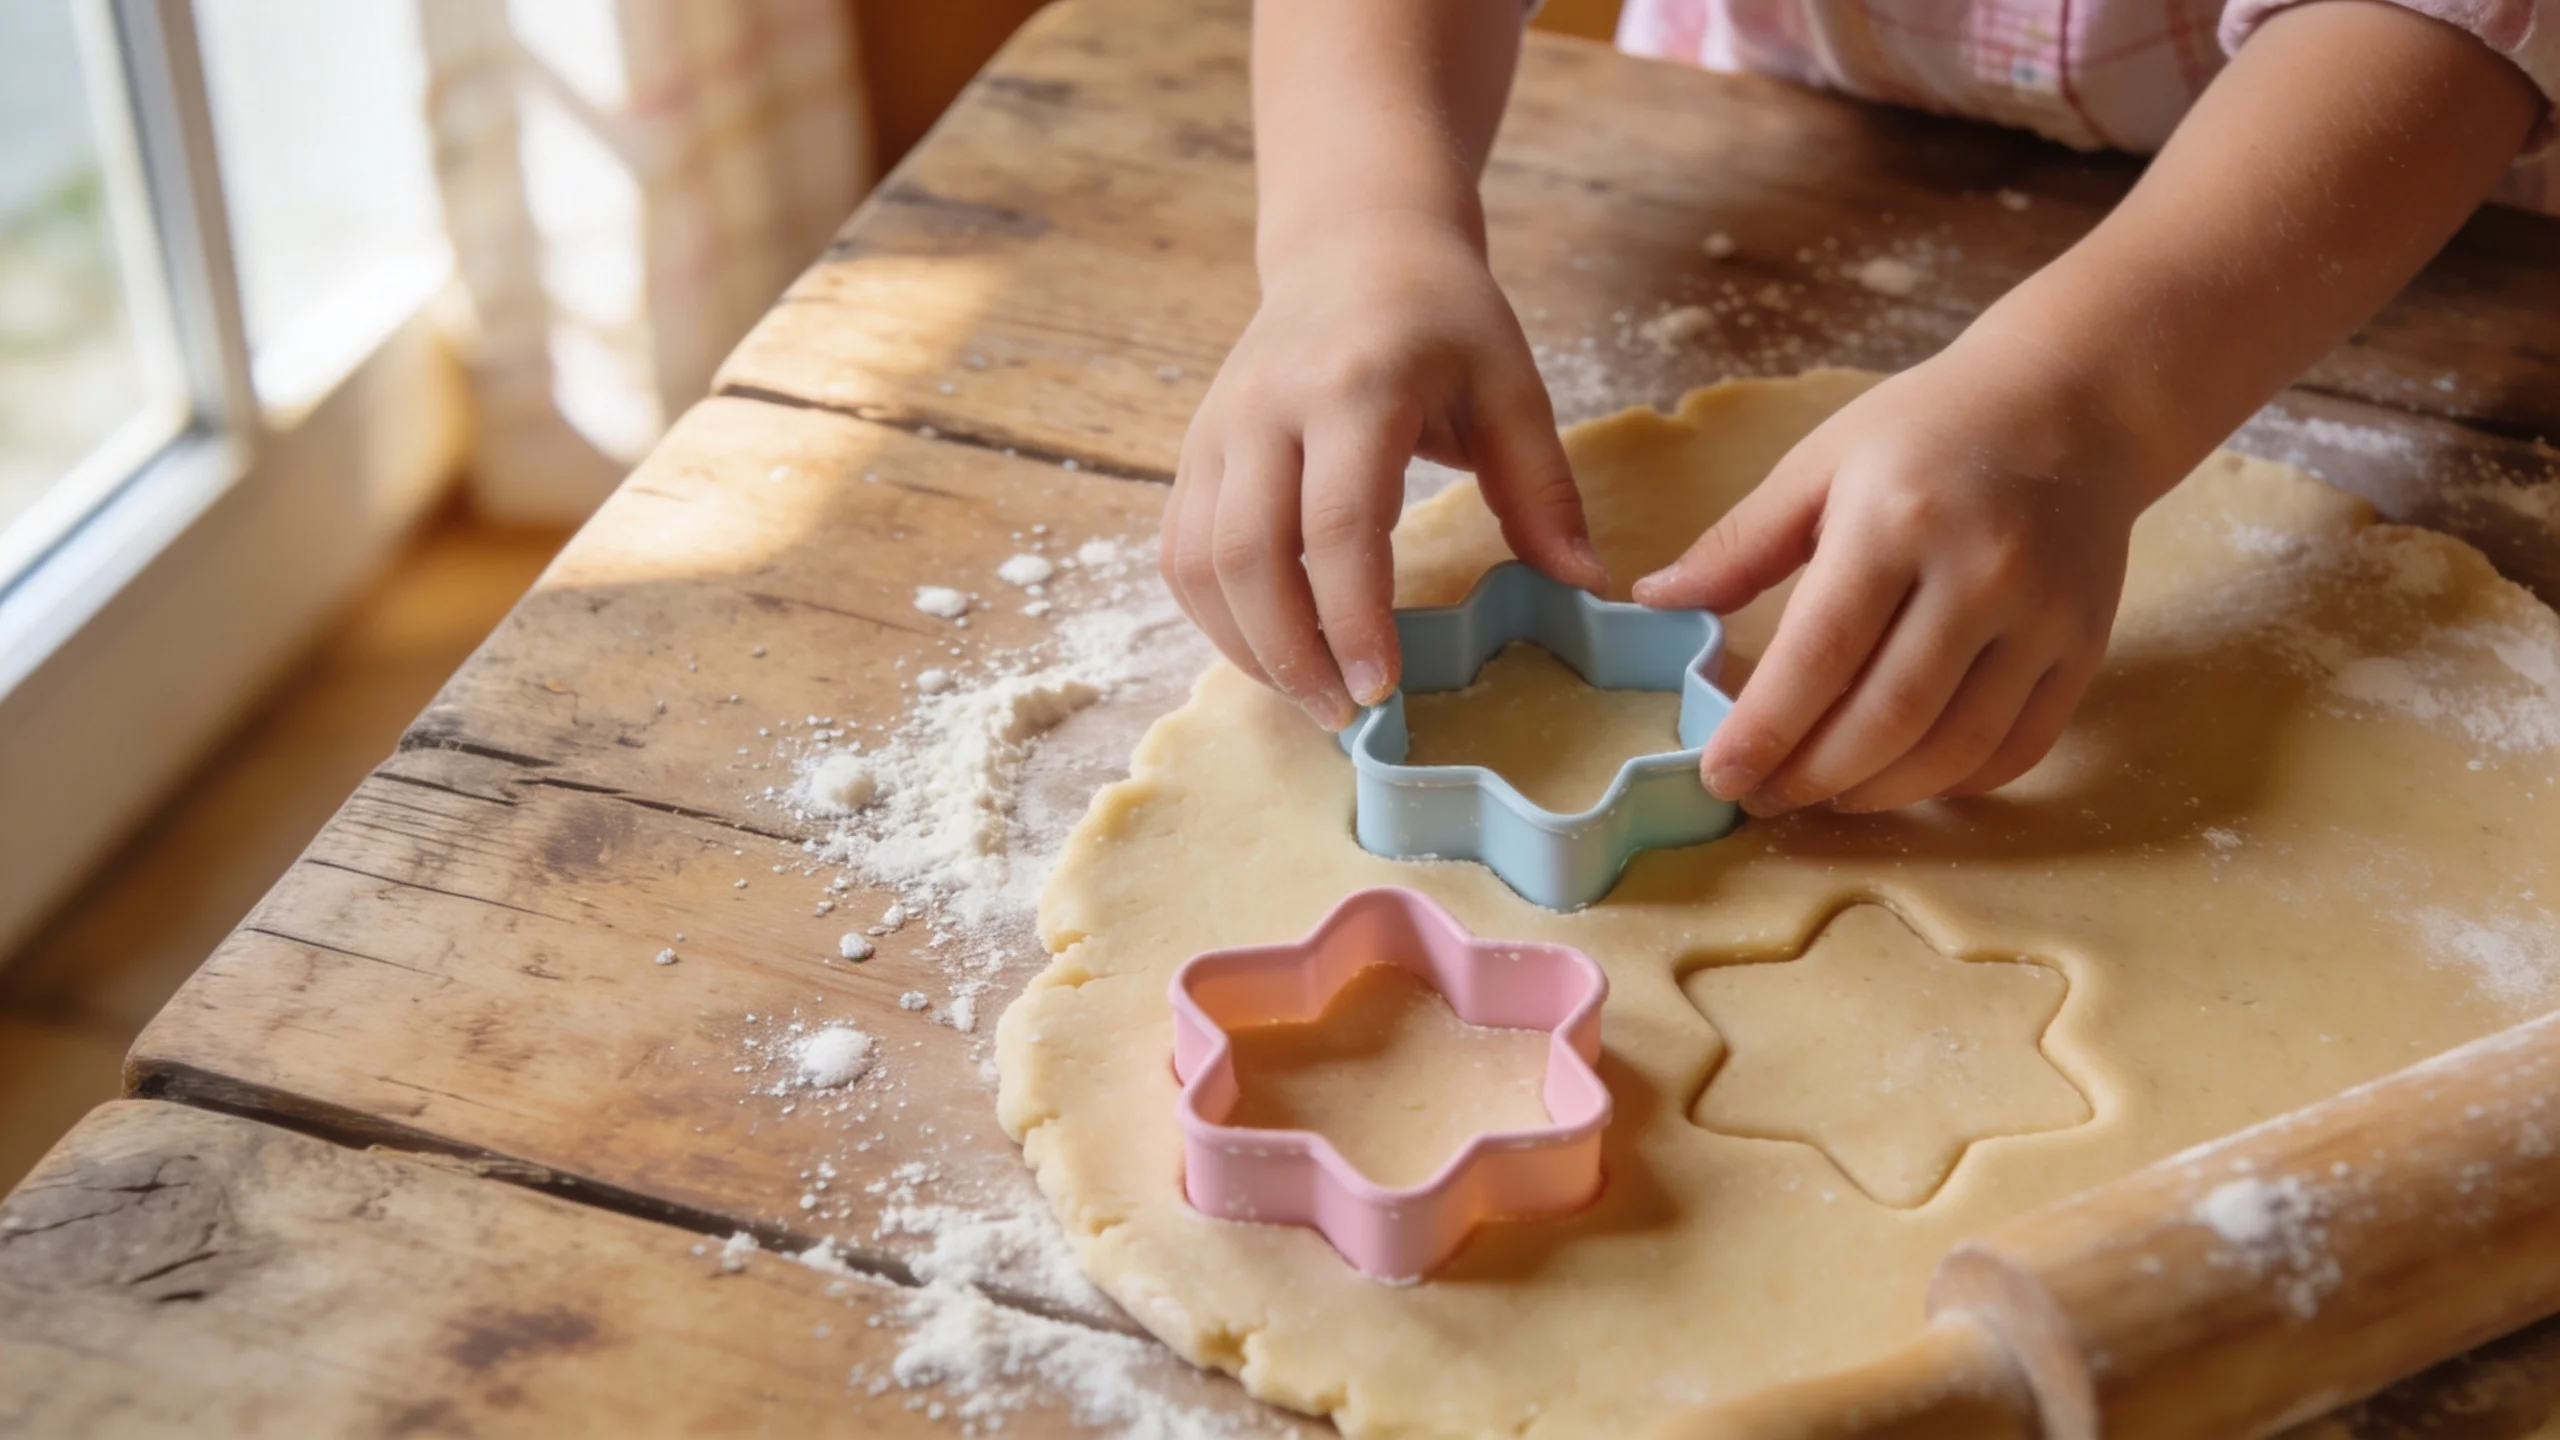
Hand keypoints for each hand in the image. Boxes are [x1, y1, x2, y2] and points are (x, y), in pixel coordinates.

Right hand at [1161, 210, 1607, 729]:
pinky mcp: (1193, 452)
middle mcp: (1267, 408)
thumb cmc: (1442, 317)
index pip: (1337, 522)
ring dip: (1244, 646)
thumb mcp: (1511, 384)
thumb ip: (1543, 488)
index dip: (1353, 616)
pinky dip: (1214, 616)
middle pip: (1248, 556)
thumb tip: (1585, 585)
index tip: (1380, 689)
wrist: (1353, 244)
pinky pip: (1179, 552)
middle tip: (1343, 715)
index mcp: (1355, 386)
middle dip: (1290, 653)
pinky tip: (1268, 649)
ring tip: (1308, 695)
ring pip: (1198, 563)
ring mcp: (1217, 429)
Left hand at [1634, 344, 2158, 813]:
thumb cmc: (1928, 429)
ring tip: (1826, 796)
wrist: (2071, 403)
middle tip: (1764, 798)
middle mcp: (1980, 572)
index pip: (1819, 654)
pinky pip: (2019, 746)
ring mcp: (2043, 616)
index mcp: (1896, 521)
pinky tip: (1906, 779)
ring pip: (1956, 746)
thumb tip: (1655, 601)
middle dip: (1814, 776)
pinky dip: (1958, 782)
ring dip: (1881, 792)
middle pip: (1888, 715)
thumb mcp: (1820, 463)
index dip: (1765, 730)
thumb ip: (1740, 543)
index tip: (1720, 775)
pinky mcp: (2084, 647)